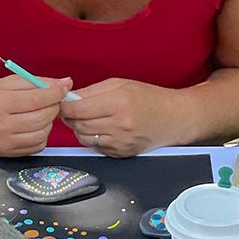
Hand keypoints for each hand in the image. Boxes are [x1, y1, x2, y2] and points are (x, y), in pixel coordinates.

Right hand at [0, 74, 72, 156]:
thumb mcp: (3, 84)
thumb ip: (34, 81)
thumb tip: (65, 83)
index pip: (36, 99)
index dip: (55, 93)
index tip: (62, 89)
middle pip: (42, 118)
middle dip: (53, 107)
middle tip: (49, 101)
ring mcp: (3, 143)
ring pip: (42, 134)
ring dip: (47, 122)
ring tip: (38, 114)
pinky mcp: (6, 154)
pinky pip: (36, 147)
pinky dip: (40, 135)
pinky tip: (31, 127)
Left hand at [61, 79, 184, 157]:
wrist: (175, 118)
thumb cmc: (149, 98)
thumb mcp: (120, 84)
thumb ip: (92, 91)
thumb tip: (69, 98)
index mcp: (119, 103)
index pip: (78, 109)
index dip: (65, 106)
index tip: (63, 102)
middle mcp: (120, 125)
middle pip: (78, 125)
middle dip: (70, 117)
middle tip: (73, 110)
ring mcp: (121, 142)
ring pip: (84, 138)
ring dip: (80, 129)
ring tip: (89, 118)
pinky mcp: (122, 153)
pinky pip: (96, 147)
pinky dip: (93, 138)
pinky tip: (102, 129)